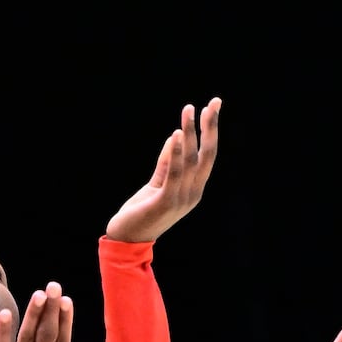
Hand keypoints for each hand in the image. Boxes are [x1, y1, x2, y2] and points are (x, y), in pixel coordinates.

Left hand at [106, 100, 220, 244]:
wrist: (127, 239)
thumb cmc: (142, 211)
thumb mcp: (157, 183)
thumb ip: (167, 163)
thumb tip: (176, 136)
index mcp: (194, 189)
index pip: (207, 156)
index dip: (211, 131)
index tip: (212, 106)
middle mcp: (193, 193)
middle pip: (207, 155)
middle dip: (211, 127)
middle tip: (214, 102)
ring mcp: (181, 199)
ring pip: (190, 160)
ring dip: (190, 133)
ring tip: (189, 110)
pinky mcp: (165, 202)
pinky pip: (173, 173)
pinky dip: (176, 153)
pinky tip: (177, 135)